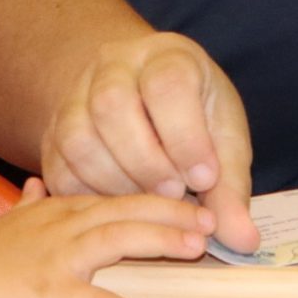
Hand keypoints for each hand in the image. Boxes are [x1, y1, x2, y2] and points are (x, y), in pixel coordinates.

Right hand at [0, 180, 213, 297]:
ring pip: (118, 240)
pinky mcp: (46, 293)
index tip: (193, 197)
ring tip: (198, 249)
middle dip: (175, 210)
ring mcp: (57, 257)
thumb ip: (28, 202)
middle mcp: (64, 224)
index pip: (119, 195)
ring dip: (162, 242)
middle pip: (129, 209)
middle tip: (212, 216)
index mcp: (60, 208)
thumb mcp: (4, 218)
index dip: (159, 195)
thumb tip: (38, 184)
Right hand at [41, 31, 259, 253]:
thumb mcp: (223, 140)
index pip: (167, 83)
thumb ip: (230, 188)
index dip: (185, 137)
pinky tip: (117, 204)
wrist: (144, 98)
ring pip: (78, 137)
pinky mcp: (53, 130)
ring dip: (114, 181)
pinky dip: (86, 194)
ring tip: (146, 201)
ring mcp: (76, 94)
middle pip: (111, 105)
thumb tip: (244, 241)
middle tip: (173, 194)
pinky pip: (57, 165)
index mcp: (167, 55)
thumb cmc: (195, 117)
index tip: (204, 179)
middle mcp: (114, 64)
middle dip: (145, 161)